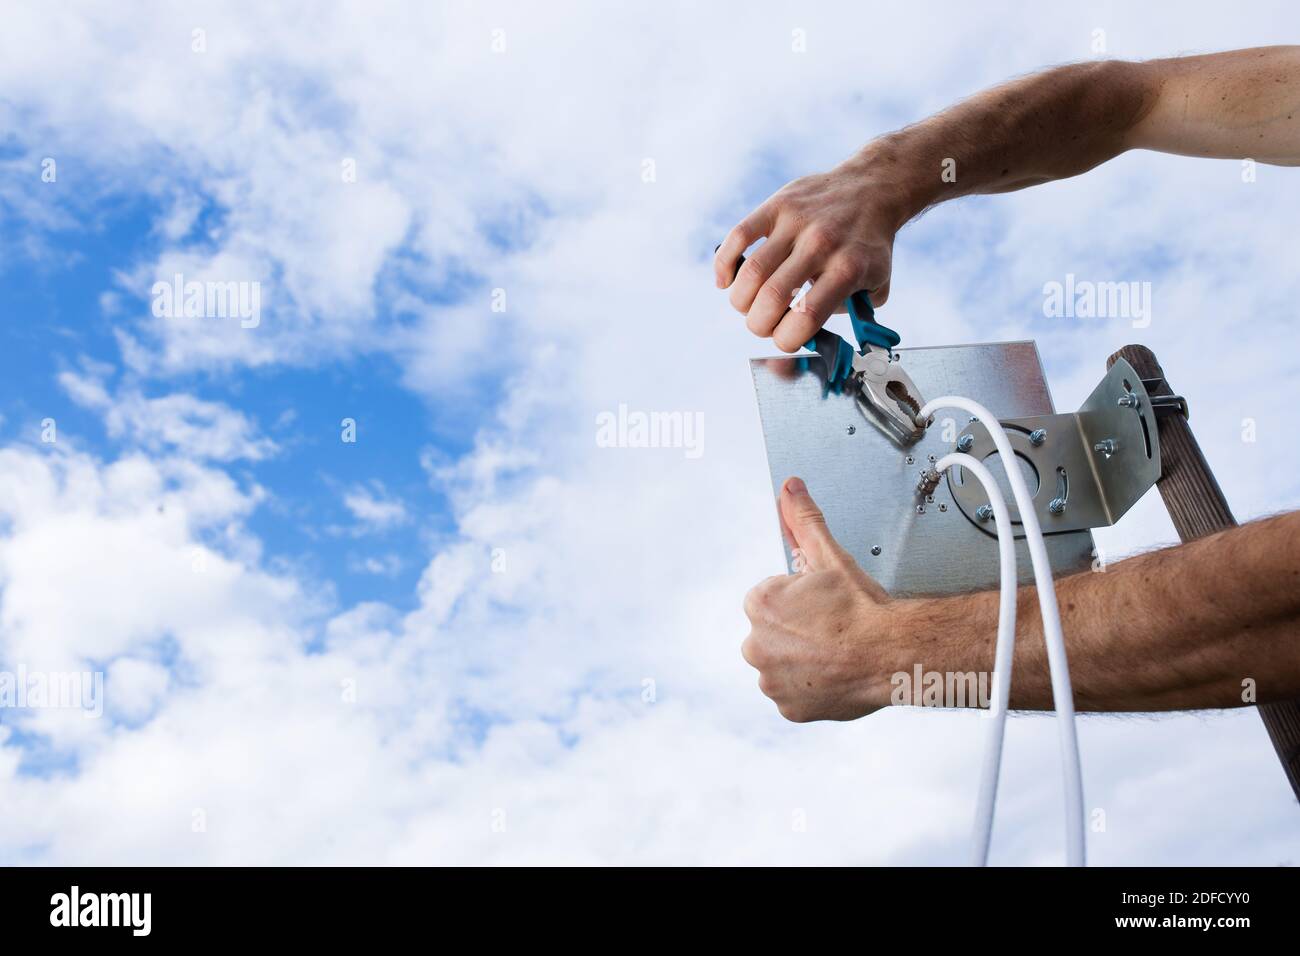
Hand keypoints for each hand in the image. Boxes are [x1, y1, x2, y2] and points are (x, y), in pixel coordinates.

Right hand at [714, 152, 907, 352]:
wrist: (871, 190)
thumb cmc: (868, 247)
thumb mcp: (876, 286)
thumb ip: (848, 316)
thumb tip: (811, 336)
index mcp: (847, 269)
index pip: (805, 318)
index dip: (786, 340)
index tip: (784, 339)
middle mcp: (820, 244)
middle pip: (771, 298)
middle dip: (759, 324)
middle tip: (763, 324)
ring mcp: (796, 223)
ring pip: (751, 272)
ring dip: (741, 301)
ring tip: (748, 305)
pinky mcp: (777, 206)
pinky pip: (738, 237)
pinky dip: (724, 265)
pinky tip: (726, 281)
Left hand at [742, 476, 901, 721]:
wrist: (893, 652)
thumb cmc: (862, 608)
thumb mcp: (829, 556)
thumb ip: (803, 520)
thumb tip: (790, 489)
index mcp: (758, 605)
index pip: (771, 601)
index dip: (801, 602)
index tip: (823, 607)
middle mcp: (755, 645)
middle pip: (773, 635)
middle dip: (797, 632)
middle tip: (832, 630)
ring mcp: (771, 680)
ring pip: (783, 666)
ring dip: (803, 661)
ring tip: (836, 652)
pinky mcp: (789, 708)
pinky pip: (795, 696)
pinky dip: (811, 689)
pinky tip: (834, 674)